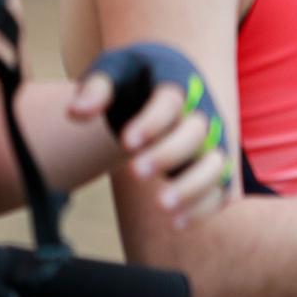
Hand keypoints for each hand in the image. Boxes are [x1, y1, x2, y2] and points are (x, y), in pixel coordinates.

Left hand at [71, 42, 233, 227]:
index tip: (126, 142)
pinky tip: (177, 223)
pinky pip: (221, 191)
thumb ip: (95, 90)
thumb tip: (75, 112)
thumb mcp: (111, 73)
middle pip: (196, 132)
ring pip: (216, 164)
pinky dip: (205, 208)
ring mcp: (213, 143)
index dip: (152, 122)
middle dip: (169, 154)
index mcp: (176, 84)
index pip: (170, 101)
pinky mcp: (215, 169)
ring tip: (162, 205)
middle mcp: (202, 113)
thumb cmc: (134, 80)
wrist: (161, 88)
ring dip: (194, 187)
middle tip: (134, 173)